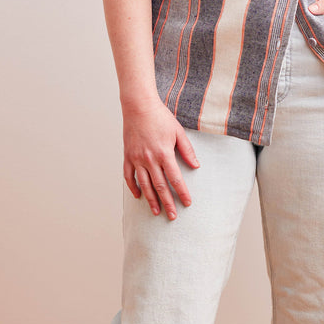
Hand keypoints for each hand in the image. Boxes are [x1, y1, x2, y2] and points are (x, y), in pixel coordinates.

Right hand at [122, 98, 199, 219]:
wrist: (138, 106)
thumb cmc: (160, 117)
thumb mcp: (178, 132)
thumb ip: (187, 150)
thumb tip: (196, 166)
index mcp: (164, 153)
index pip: (175, 179)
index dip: (182, 192)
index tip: (187, 203)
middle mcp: (149, 159)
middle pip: (160, 186)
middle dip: (167, 203)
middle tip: (172, 216)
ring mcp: (136, 159)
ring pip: (144, 185)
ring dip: (151, 200)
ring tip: (157, 212)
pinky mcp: (127, 156)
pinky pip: (129, 176)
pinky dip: (133, 187)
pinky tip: (139, 196)